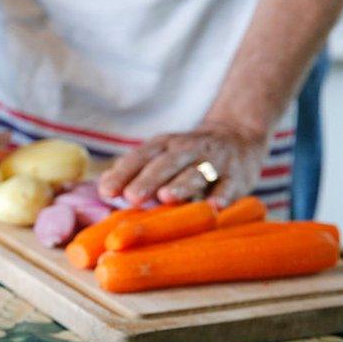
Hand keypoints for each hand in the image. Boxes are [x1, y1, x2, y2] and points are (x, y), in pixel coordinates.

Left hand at [98, 122, 267, 208]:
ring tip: (166, 197)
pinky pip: (229, 185)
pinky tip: (214, 206)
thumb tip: (104, 187)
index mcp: (163, 145)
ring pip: (197, 172)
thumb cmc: (186, 156)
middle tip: (132, 197)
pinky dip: (223, 195)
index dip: (123, 173)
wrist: (238, 135)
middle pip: (166, 163)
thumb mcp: (159, 154)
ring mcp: (214, 160)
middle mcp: (187, 149)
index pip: (140, 157)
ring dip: (182, 185)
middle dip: (148, 179)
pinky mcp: (238, 174)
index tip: (106, 192)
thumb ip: (134, 170)